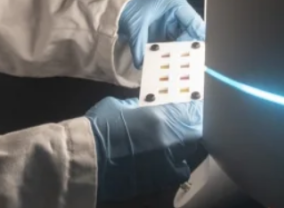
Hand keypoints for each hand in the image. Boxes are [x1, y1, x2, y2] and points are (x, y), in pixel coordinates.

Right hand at [87, 96, 202, 202]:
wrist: (88, 160)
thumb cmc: (99, 128)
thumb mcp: (118, 105)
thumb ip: (137, 105)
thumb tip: (147, 105)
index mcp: (159, 117)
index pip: (190, 111)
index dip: (195, 109)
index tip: (194, 106)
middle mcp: (169, 139)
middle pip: (194, 132)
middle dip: (190, 126)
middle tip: (184, 122)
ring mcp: (167, 161)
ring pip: (189, 151)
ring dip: (183, 145)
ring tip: (172, 142)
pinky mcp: (161, 179)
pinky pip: (180, 171)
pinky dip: (177, 165)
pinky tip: (168, 161)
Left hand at [118, 0, 205, 69]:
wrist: (115, 5)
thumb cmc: (127, 8)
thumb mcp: (135, 26)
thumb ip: (140, 47)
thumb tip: (142, 65)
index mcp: (174, 2)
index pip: (193, 21)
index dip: (197, 38)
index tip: (197, 55)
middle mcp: (177, 9)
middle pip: (191, 30)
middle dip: (189, 47)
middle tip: (190, 62)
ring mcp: (172, 18)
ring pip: (183, 37)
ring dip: (181, 51)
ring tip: (181, 65)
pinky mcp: (166, 26)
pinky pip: (173, 41)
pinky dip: (172, 51)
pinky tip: (170, 61)